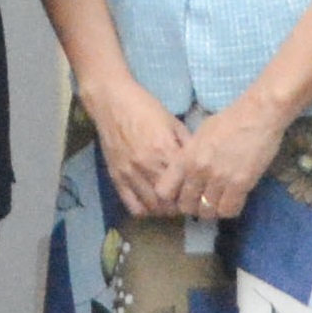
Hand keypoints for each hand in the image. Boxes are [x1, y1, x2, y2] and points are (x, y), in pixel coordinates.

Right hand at [81, 76, 188, 224]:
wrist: (112, 102)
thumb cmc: (145, 107)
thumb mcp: (172, 122)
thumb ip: (186, 144)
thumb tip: (200, 163)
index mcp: (165, 150)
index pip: (185, 185)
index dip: (193, 193)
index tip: (197, 192)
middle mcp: (148, 166)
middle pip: (170, 201)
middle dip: (180, 206)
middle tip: (185, 202)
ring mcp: (130, 174)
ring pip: (152, 207)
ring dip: (164, 210)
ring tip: (170, 204)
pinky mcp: (116, 177)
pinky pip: (132, 205)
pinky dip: (145, 210)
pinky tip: (151, 203)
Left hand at [168, 96, 291, 224]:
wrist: (258, 114)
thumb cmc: (229, 120)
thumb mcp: (199, 136)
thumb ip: (189, 157)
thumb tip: (185, 174)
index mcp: (185, 157)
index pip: (164, 191)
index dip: (173, 197)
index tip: (183, 195)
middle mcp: (198, 170)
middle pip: (186, 206)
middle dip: (194, 207)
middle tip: (205, 201)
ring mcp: (219, 178)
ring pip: (208, 212)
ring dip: (213, 210)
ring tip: (220, 201)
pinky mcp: (240, 184)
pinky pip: (229, 210)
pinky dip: (231, 209)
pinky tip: (235, 199)